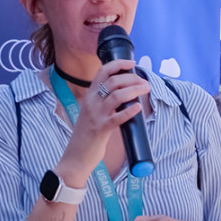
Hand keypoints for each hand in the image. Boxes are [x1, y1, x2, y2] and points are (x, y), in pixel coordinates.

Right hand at [58, 59, 149, 178]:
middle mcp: (91, 102)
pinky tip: (138, 108)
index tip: (132, 63)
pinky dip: (129, 111)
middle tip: (144, 82)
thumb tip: (126, 91)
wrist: (75, 157)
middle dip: (132, 78)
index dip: (118, 64)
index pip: (102, 72)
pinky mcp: (100, 130)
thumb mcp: (93, 111)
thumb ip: (104, 100)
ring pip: (116, 96)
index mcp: (90, 96)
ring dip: (134, 90)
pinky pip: (117, 118)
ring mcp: (95, 116)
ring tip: (146, 89)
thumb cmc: (88, 134)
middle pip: (113, 81)